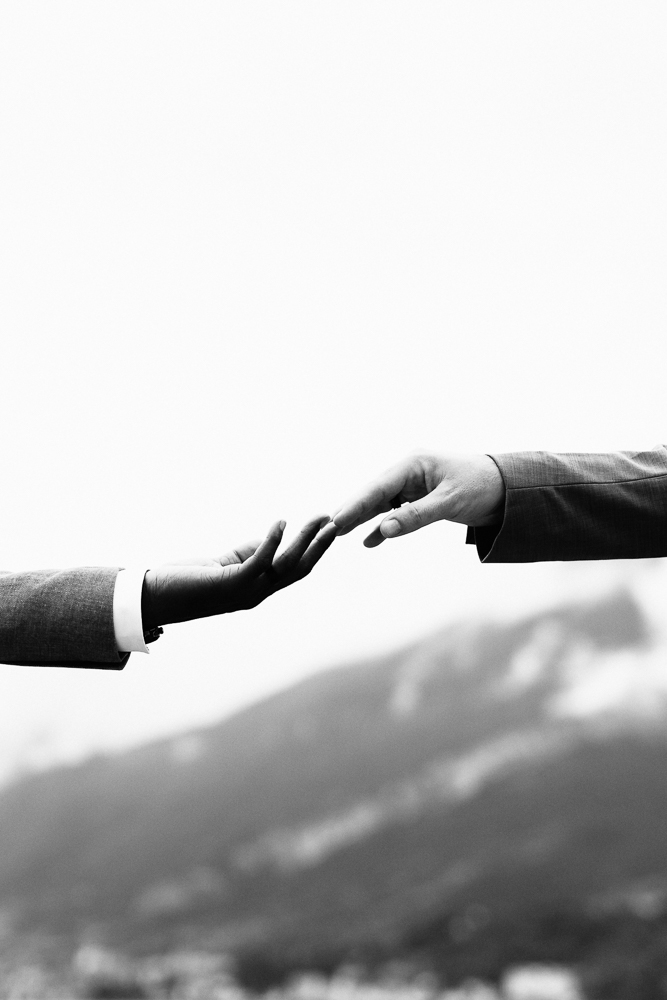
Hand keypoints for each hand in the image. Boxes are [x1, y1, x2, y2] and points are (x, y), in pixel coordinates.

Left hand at [141, 515, 336, 628]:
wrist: (155, 599)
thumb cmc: (188, 580)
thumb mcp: (227, 563)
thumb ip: (252, 552)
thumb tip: (274, 539)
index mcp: (258, 589)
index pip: (295, 571)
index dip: (314, 550)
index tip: (328, 528)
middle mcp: (257, 594)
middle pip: (299, 570)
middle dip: (319, 546)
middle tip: (335, 524)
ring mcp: (246, 592)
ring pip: (285, 566)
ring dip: (305, 541)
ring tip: (318, 521)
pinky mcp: (230, 584)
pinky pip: (259, 562)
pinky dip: (273, 541)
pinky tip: (281, 522)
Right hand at [332, 453, 504, 546]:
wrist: (510, 489)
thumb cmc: (483, 488)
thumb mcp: (449, 503)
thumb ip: (415, 517)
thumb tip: (384, 531)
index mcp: (414, 463)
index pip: (377, 486)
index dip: (355, 504)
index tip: (336, 520)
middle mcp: (409, 471)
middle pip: (374, 493)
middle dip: (353, 511)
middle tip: (328, 528)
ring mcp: (414, 485)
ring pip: (381, 504)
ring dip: (363, 518)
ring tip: (339, 534)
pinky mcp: (421, 498)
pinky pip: (396, 513)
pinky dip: (384, 526)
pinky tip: (370, 541)